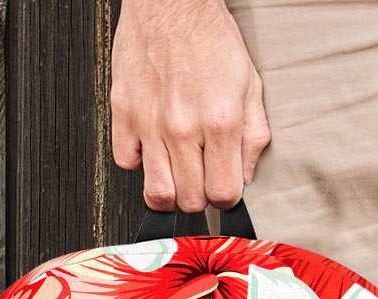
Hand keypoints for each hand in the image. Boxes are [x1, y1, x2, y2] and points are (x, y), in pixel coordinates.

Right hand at [111, 0, 270, 211]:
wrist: (171, 1)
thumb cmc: (210, 39)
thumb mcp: (250, 87)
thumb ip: (253, 137)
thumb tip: (246, 176)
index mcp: (220, 123)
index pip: (223, 194)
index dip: (226, 198)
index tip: (223, 188)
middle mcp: (183, 127)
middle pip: (190, 201)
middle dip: (199, 197)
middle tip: (201, 178)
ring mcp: (150, 122)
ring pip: (157, 192)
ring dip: (170, 192)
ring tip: (177, 175)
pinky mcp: (123, 111)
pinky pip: (125, 162)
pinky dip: (139, 163)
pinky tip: (152, 149)